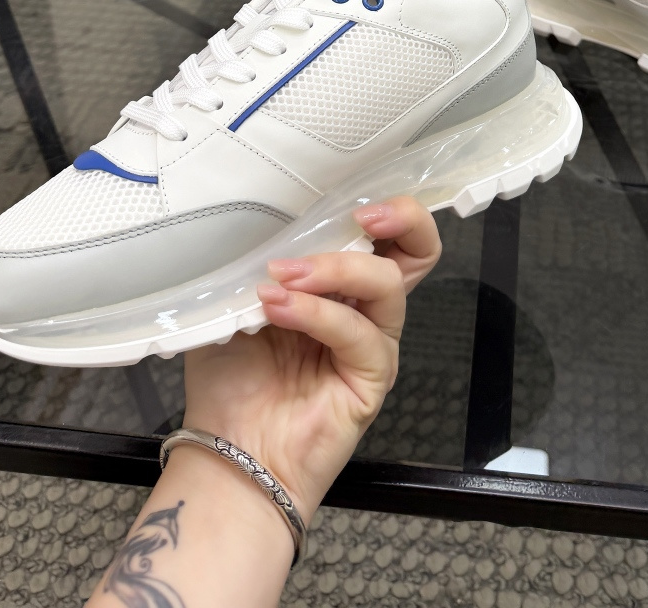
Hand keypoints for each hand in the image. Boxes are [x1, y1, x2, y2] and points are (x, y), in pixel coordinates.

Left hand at [181, 195, 441, 521]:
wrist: (228, 452)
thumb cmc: (232, 380)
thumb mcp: (236, 302)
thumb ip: (259, 261)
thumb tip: (264, 220)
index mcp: (340, 285)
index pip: (386, 234)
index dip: (385, 207)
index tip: (349, 196)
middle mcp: (365, 309)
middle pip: (419, 251)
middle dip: (402, 219)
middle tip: (360, 216)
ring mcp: (373, 343)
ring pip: (386, 284)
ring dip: (333, 269)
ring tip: (283, 276)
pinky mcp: (373, 378)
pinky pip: (360, 335)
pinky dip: (318, 314)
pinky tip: (278, 308)